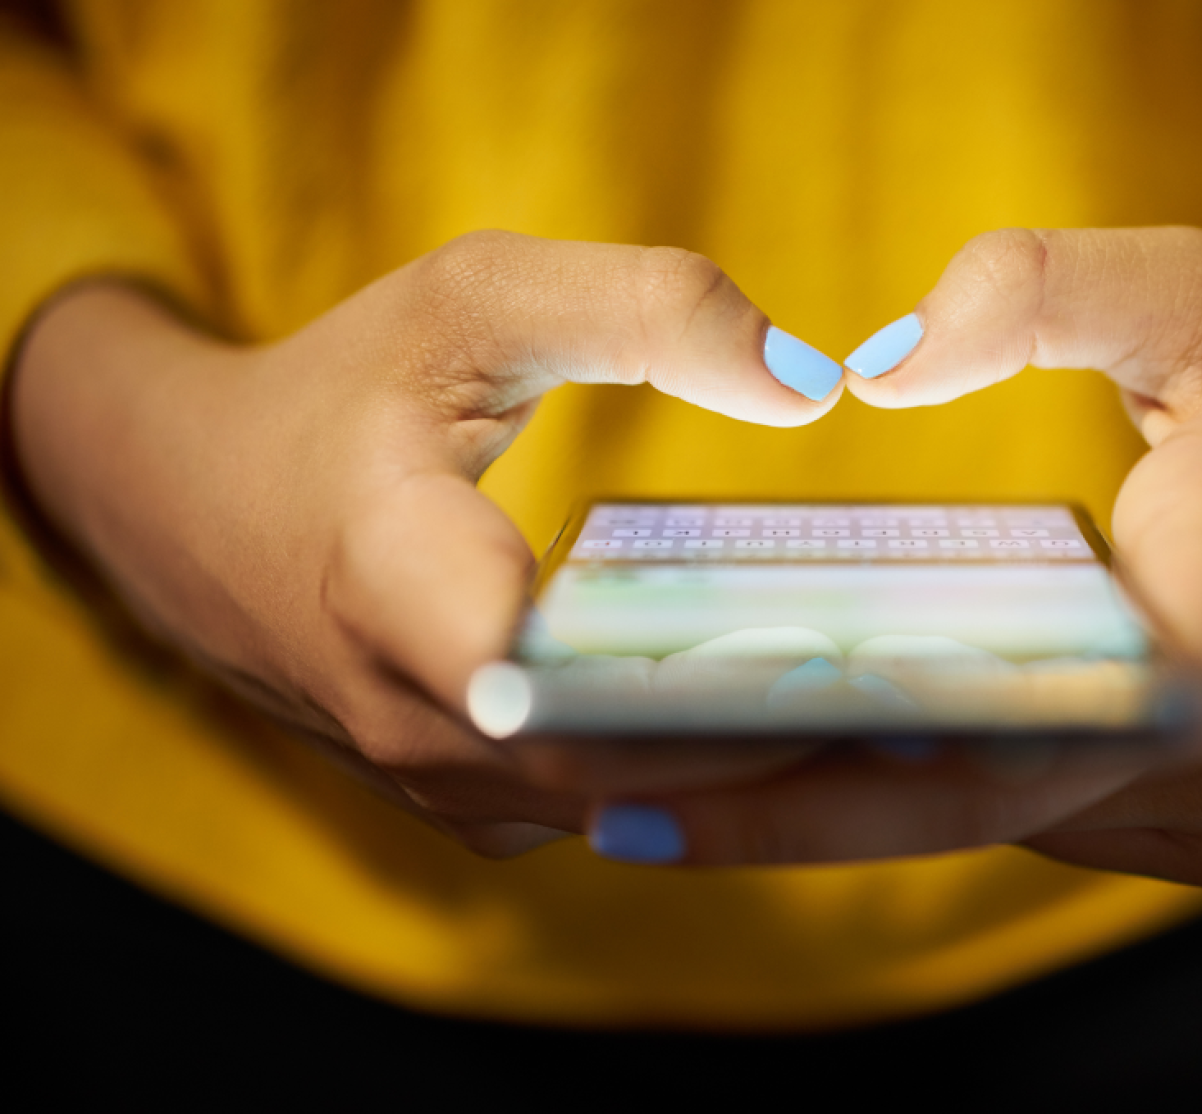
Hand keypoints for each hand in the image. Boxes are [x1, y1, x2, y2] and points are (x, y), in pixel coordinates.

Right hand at [8, 232, 844, 855]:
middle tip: (949, 700)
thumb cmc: (341, 392)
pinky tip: (809, 725)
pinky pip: (608, 809)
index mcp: (394, 581)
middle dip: (784, 740)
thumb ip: (643, 308)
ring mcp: (438, 782)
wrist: (191, 507)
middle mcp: (412, 720)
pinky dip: (704, 776)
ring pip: (630, 807)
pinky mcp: (467, 803)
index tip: (849, 663)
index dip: (707, 688)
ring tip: (914, 718)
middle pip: (628, 767)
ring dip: (759, 772)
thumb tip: (812, 382)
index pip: (558, 683)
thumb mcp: (474, 299)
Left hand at [593, 228, 1201, 886]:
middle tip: (602, 797)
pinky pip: (1041, 823)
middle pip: (971, 802)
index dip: (838, 763)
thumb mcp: (1201, 296)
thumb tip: (875, 364)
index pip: (1020, 717)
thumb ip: (1043, 290)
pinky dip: (933, 796)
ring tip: (673, 778)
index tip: (669, 777)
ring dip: (848, 805)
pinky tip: (818, 762)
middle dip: (784, 806)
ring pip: (998, 825)